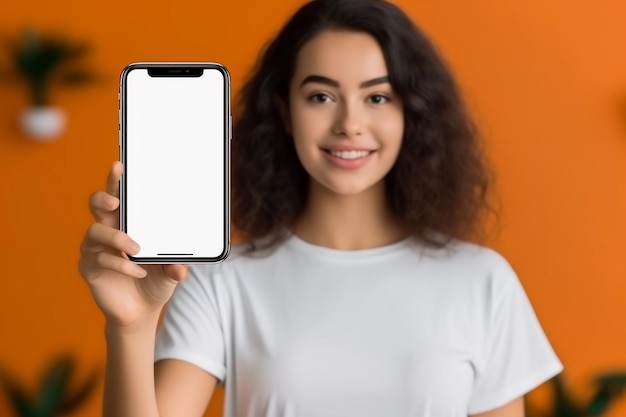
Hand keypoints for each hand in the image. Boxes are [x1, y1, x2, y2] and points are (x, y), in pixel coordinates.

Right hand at [78, 161, 188, 327]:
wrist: (141, 311)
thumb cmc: (156, 280)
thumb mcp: (172, 271)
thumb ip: (177, 266)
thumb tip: (183, 268)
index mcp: (128, 220)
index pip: (120, 193)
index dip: (116, 179)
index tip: (120, 166)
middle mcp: (108, 228)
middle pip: (97, 202)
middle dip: (104, 196)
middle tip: (116, 201)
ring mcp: (95, 247)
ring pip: (95, 230)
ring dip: (117, 237)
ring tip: (136, 249)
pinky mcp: (89, 267)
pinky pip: (100, 259)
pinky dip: (120, 265)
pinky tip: (138, 273)